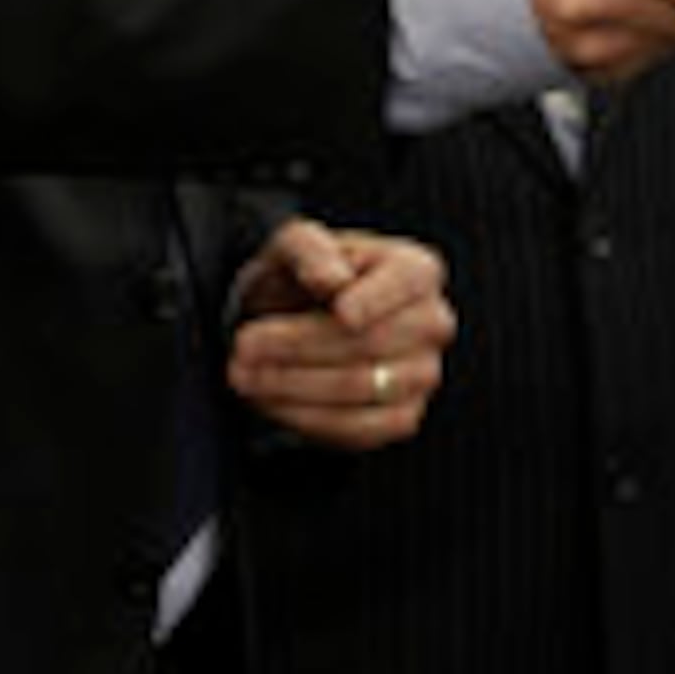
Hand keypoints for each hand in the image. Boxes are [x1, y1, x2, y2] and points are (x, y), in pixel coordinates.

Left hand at [225, 220, 451, 452]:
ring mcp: (423, 375)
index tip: (340, 311)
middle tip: (243, 345)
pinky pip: (357, 429)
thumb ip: (312, 250)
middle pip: (369, 341)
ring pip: (359, 387)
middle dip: (298, 346)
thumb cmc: (302, 277)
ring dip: (292, 385)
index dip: (373, 301)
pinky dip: (305, 417)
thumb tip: (331, 280)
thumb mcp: (295, 244)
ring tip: (242, 374)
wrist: (298, 320)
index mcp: (417, 270)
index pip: (403, 284)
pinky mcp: (401, 418)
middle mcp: (432, 324)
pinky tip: (266, 401)